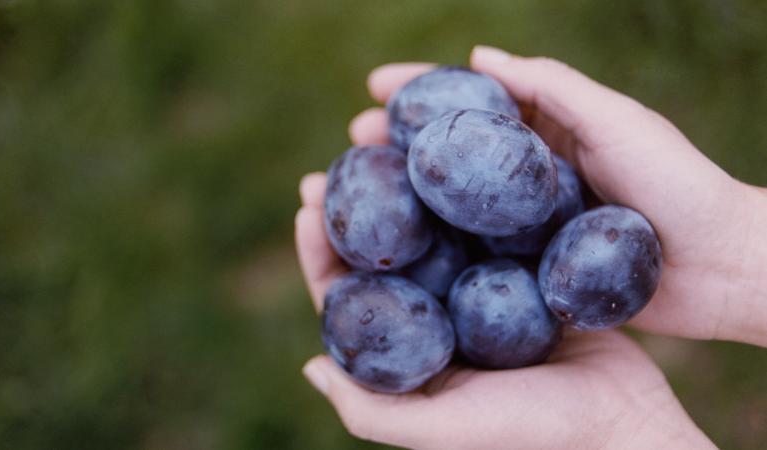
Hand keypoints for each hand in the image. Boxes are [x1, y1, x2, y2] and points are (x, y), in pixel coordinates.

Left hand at [295, 176, 712, 448]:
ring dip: (413, 184)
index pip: (351, 294)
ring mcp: (481, 296)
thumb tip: (311, 365)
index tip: (309, 200)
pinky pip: (490, 226)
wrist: (624, 424)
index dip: (323, 248)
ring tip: (394, 137)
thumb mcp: (447, 427)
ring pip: (438, 230)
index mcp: (411, 353)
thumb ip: (374, 410)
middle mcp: (440, 320)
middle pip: (390, 252)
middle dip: (363, 203)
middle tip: (346, 151)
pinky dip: (473, 191)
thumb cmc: (534, 432)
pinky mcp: (524, 276)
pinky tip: (462, 150)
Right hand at [344, 46, 766, 346]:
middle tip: (354, 139)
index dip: (422, 90)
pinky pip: (474, 251)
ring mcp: (526, 222)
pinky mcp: (531, 266)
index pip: (473, 102)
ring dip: (406, 194)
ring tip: (360, 190)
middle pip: (451, 153)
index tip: (375, 84)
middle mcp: (529, 175)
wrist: (721, 268)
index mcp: (547, 130)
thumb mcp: (616, 119)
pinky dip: (435, 245)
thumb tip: (480, 53)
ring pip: (454, 203)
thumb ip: (552, 87)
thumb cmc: (677, 184)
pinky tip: (399, 248)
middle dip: (399, 142)